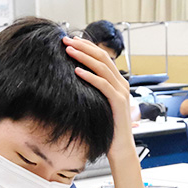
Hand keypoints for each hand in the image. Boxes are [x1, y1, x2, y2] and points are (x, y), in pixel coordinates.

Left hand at [64, 36, 135, 161]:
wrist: (119, 147)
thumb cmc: (106, 127)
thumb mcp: (98, 104)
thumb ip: (92, 91)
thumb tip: (75, 79)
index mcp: (118, 82)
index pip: (102, 56)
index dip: (87, 46)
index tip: (71, 40)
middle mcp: (121, 83)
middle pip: (102, 57)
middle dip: (83, 46)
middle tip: (66, 40)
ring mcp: (121, 92)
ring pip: (102, 67)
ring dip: (84, 57)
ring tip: (69, 51)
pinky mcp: (118, 102)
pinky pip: (103, 85)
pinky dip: (90, 76)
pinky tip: (77, 71)